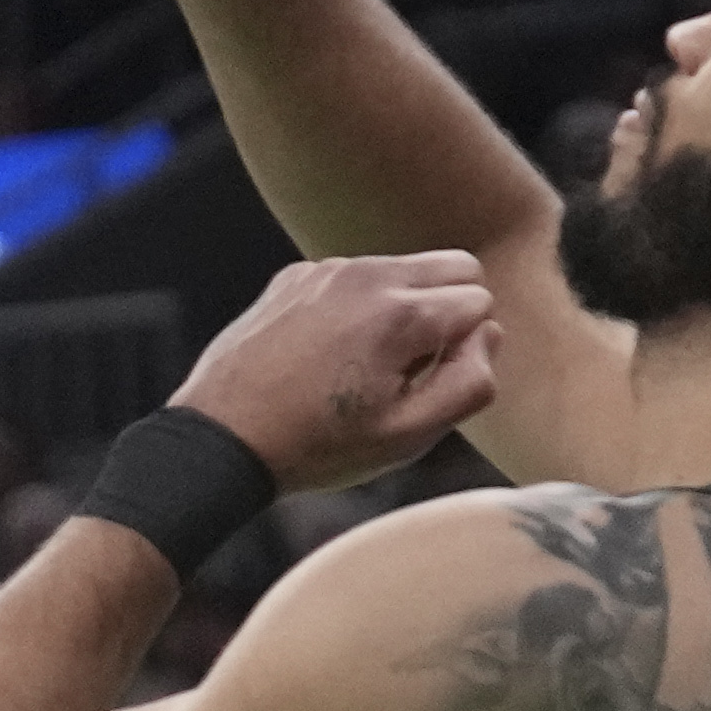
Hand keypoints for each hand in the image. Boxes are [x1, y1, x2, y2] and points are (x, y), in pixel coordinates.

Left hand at [177, 256, 500, 493]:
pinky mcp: (295, 276)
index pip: (481, 302)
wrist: (223, 438)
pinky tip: (326, 354)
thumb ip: (471, 382)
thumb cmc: (318, 446)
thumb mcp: (409, 436)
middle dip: (452, 311)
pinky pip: (355, 277)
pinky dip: (358, 306)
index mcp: (402, 313)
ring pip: (405, 268)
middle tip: (411, 367)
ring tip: (365, 365)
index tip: (425, 384)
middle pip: (456, 265)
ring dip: (406, 307)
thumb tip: (487, 332)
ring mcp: (326, 270)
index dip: (466, 349)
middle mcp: (367, 275)